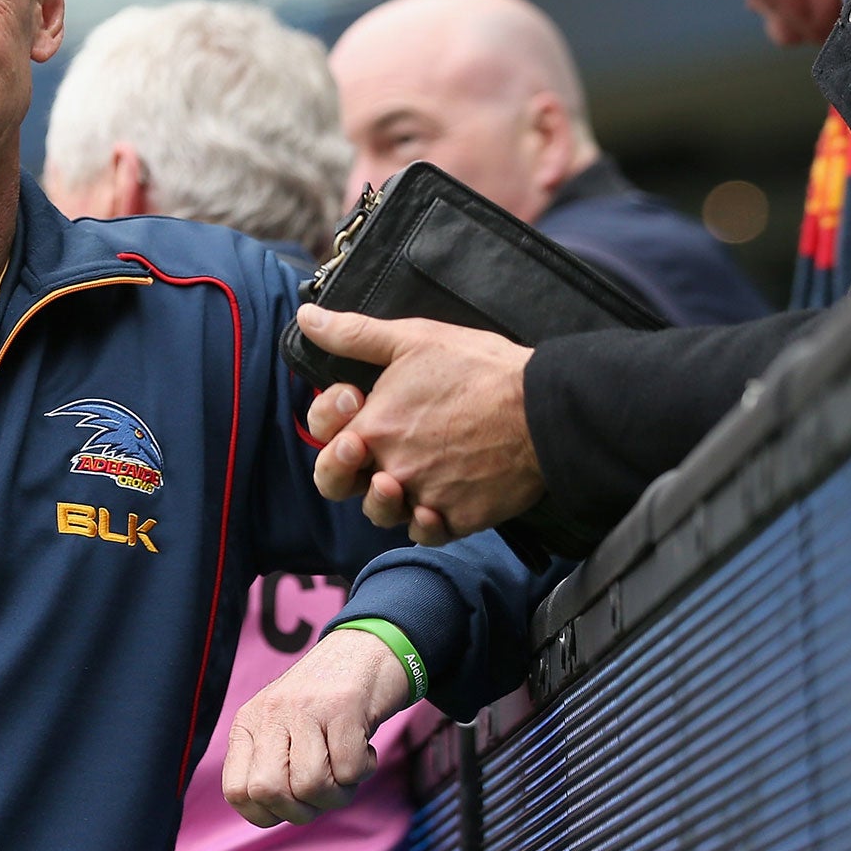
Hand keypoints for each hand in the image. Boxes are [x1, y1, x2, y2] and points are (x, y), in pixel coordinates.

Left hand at [223, 628, 410, 826]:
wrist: (366, 650)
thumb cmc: (325, 706)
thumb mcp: (283, 728)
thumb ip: (270, 767)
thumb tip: (270, 814)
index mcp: (249, 723)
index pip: (236, 792)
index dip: (266, 813)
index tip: (292, 803)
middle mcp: (270, 713)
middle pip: (269, 792)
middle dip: (303, 809)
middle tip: (324, 792)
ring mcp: (305, 707)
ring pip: (311, 786)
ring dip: (339, 793)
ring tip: (346, 769)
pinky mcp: (343, 706)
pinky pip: (350, 770)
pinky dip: (364, 771)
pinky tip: (364, 748)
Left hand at [298, 306, 543, 544]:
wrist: (545, 410)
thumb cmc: (480, 370)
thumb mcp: (412, 338)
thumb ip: (353, 334)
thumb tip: (306, 318)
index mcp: (373, 427)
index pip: (325, 440)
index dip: (333, 423)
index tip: (359, 402)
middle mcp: (392, 468)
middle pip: (339, 486)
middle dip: (342, 468)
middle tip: (363, 448)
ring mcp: (425, 497)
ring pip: (383, 513)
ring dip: (386, 496)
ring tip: (404, 473)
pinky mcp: (460, 519)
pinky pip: (427, 533)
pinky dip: (427, 521)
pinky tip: (438, 500)